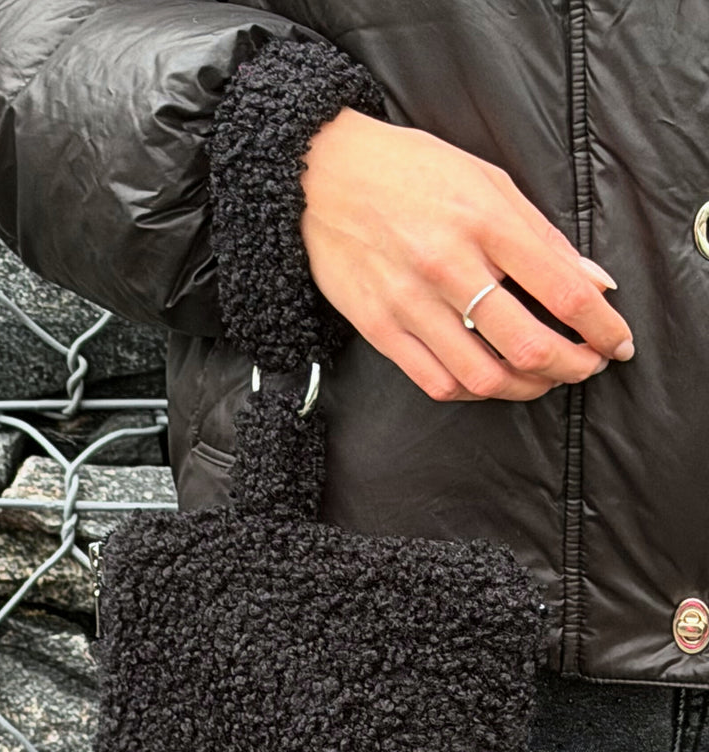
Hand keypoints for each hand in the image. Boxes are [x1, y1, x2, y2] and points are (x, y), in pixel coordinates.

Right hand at [299, 108, 633, 400]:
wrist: (322, 175)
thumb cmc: (408, 171)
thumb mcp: (486, 181)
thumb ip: (541, 235)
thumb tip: (593, 282)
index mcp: (484, 221)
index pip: (562, 291)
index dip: (601, 327)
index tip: (615, 343)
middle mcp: (447, 266)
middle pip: (528, 345)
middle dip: (571, 367)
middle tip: (584, 367)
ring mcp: (409, 302)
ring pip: (484, 376)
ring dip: (525, 388)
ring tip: (541, 379)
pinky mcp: (379, 327)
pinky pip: (436, 382)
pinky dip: (474, 392)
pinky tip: (489, 381)